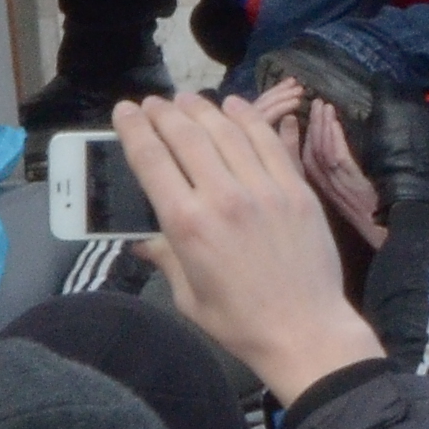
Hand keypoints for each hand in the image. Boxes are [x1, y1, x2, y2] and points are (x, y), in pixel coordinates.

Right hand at [122, 93, 379, 402]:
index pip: (152, 161)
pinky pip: (268, 141)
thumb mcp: (188, 297)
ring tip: (185, 98)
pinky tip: (234, 105)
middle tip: (152, 102)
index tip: (124, 111)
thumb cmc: (240, 323)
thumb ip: (165, 258)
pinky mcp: (295, 188)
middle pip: (186, 137)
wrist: (304, 330)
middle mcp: (223, 197)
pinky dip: (248, 118)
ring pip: (226, 131)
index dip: (134, 130)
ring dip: (202, 109)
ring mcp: (264, 189)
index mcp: (188, 226)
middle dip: (164, 113)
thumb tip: (141, 240)